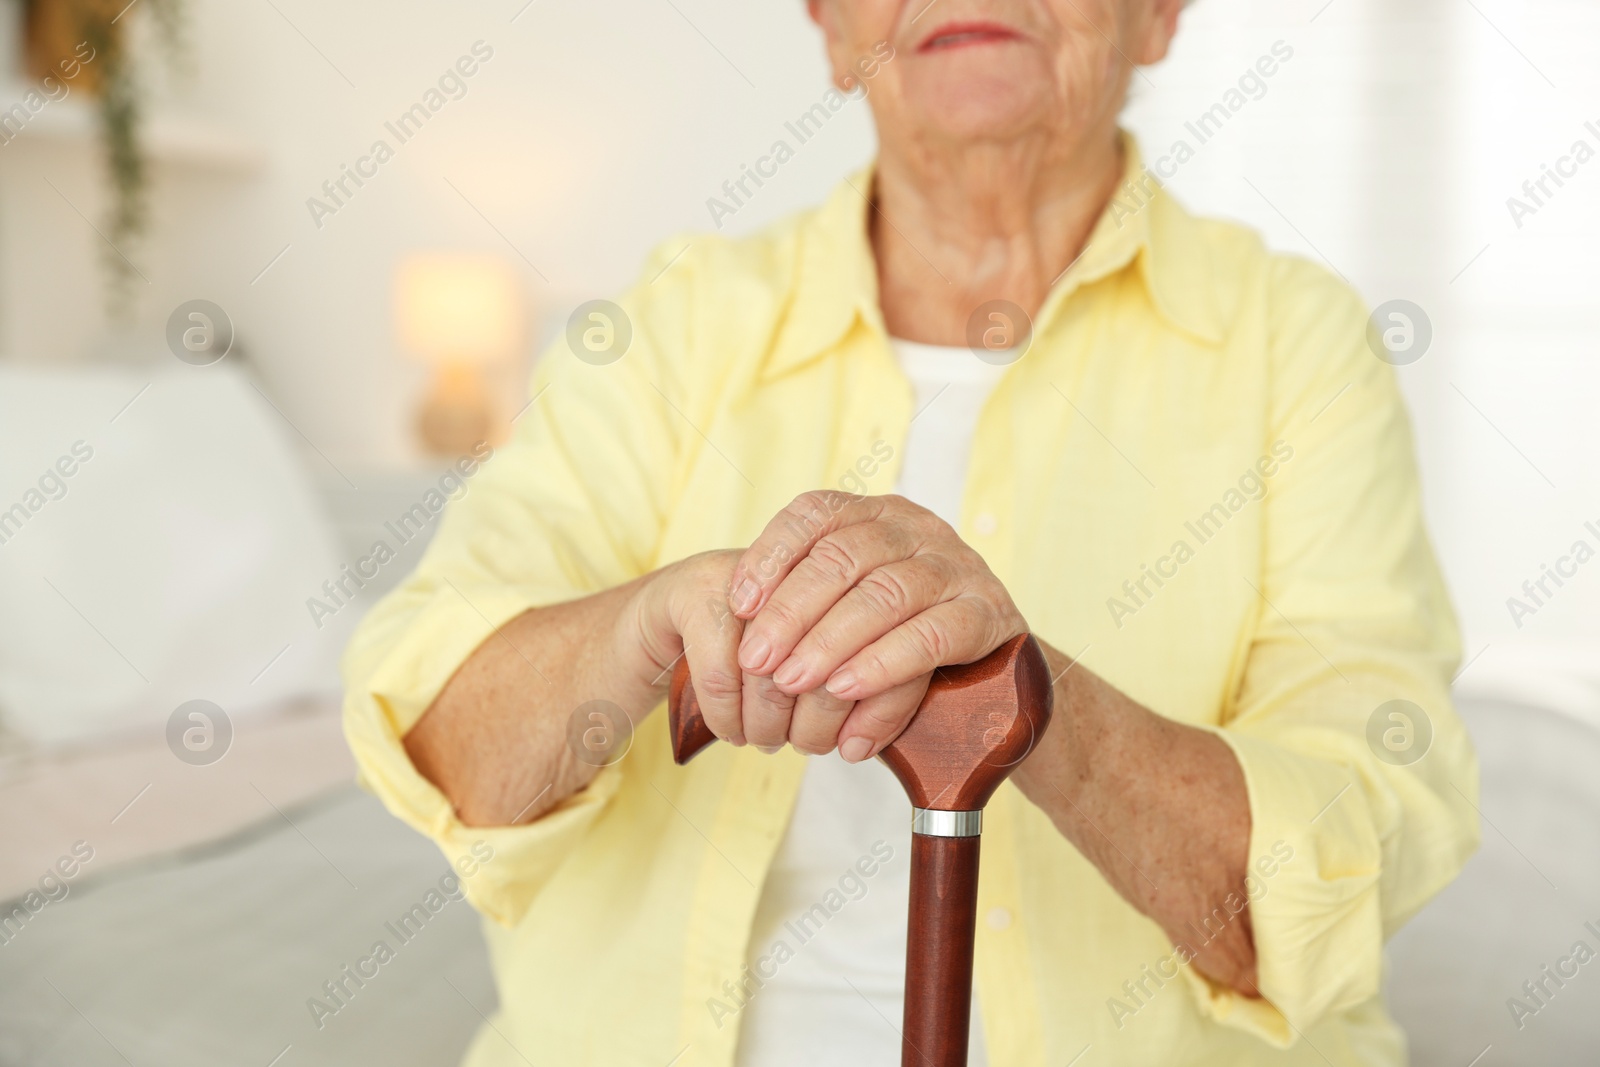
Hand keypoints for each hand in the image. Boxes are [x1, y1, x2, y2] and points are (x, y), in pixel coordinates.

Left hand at [725, 491, 1027, 762]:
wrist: (994, 671)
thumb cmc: (898, 636)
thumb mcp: (850, 605)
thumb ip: (805, 600)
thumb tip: (736, 620)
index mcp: (875, 514)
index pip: (815, 513)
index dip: (772, 554)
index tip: (738, 602)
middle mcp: (917, 528)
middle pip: (844, 556)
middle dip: (791, 611)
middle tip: (757, 660)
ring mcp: (957, 566)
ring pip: (885, 594)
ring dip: (830, 643)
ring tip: (791, 682)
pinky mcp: (988, 613)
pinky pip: (932, 635)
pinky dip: (884, 664)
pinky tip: (846, 689)